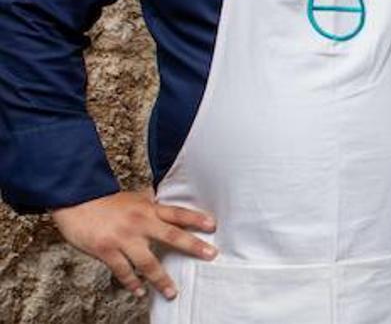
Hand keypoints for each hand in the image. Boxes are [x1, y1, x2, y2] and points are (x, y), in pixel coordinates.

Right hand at [51, 189, 216, 299]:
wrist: (76, 201)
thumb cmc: (105, 201)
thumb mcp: (133, 198)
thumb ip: (149, 204)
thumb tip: (161, 200)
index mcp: (148, 209)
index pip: (178, 213)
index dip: (196, 219)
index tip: (213, 226)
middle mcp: (140, 222)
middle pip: (172, 235)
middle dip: (193, 246)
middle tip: (210, 255)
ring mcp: (124, 237)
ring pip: (148, 262)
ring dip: (160, 279)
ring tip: (171, 292)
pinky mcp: (107, 250)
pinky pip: (123, 271)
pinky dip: (131, 283)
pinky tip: (139, 291)